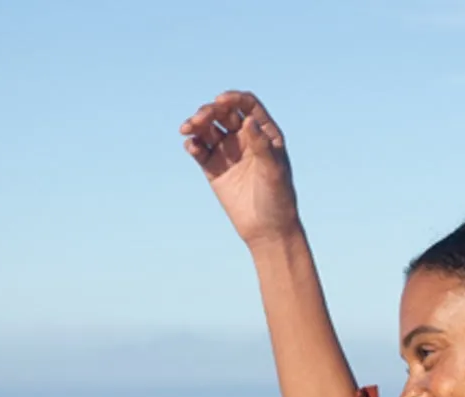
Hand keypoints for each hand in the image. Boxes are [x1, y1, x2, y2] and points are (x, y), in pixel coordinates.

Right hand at [180, 90, 299, 247]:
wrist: (267, 231)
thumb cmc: (277, 200)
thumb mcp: (273, 171)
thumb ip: (261, 145)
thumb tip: (247, 121)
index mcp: (264, 133)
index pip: (247, 105)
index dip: (233, 98)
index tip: (220, 101)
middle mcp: (245, 138)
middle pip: (223, 113)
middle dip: (208, 111)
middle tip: (198, 120)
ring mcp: (228, 151)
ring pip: (208, 128)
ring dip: (196, 124)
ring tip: (187, 129)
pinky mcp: (213, 167)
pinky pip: (200, 149)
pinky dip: (193, 144)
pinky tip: (192, 147)